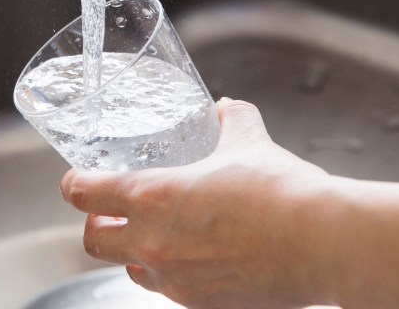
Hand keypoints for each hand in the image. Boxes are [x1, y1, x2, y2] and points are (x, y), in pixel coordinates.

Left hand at [60, 98, 334, 308]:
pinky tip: (195, 256)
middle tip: (112, 208)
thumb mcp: (247, 140)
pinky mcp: (201, 304)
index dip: (75, 184)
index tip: (79, 179)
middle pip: (93, 240)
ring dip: (133, 250)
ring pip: (130, 269)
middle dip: (96, 222)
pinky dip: (171, 273)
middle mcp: (153, 243)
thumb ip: (230, 119)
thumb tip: (224, 108)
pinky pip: (169, 289)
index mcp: (151, 197)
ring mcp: (176, 280)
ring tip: (156, 233)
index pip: (83, 194)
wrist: (323, 243)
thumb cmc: (281, 190)